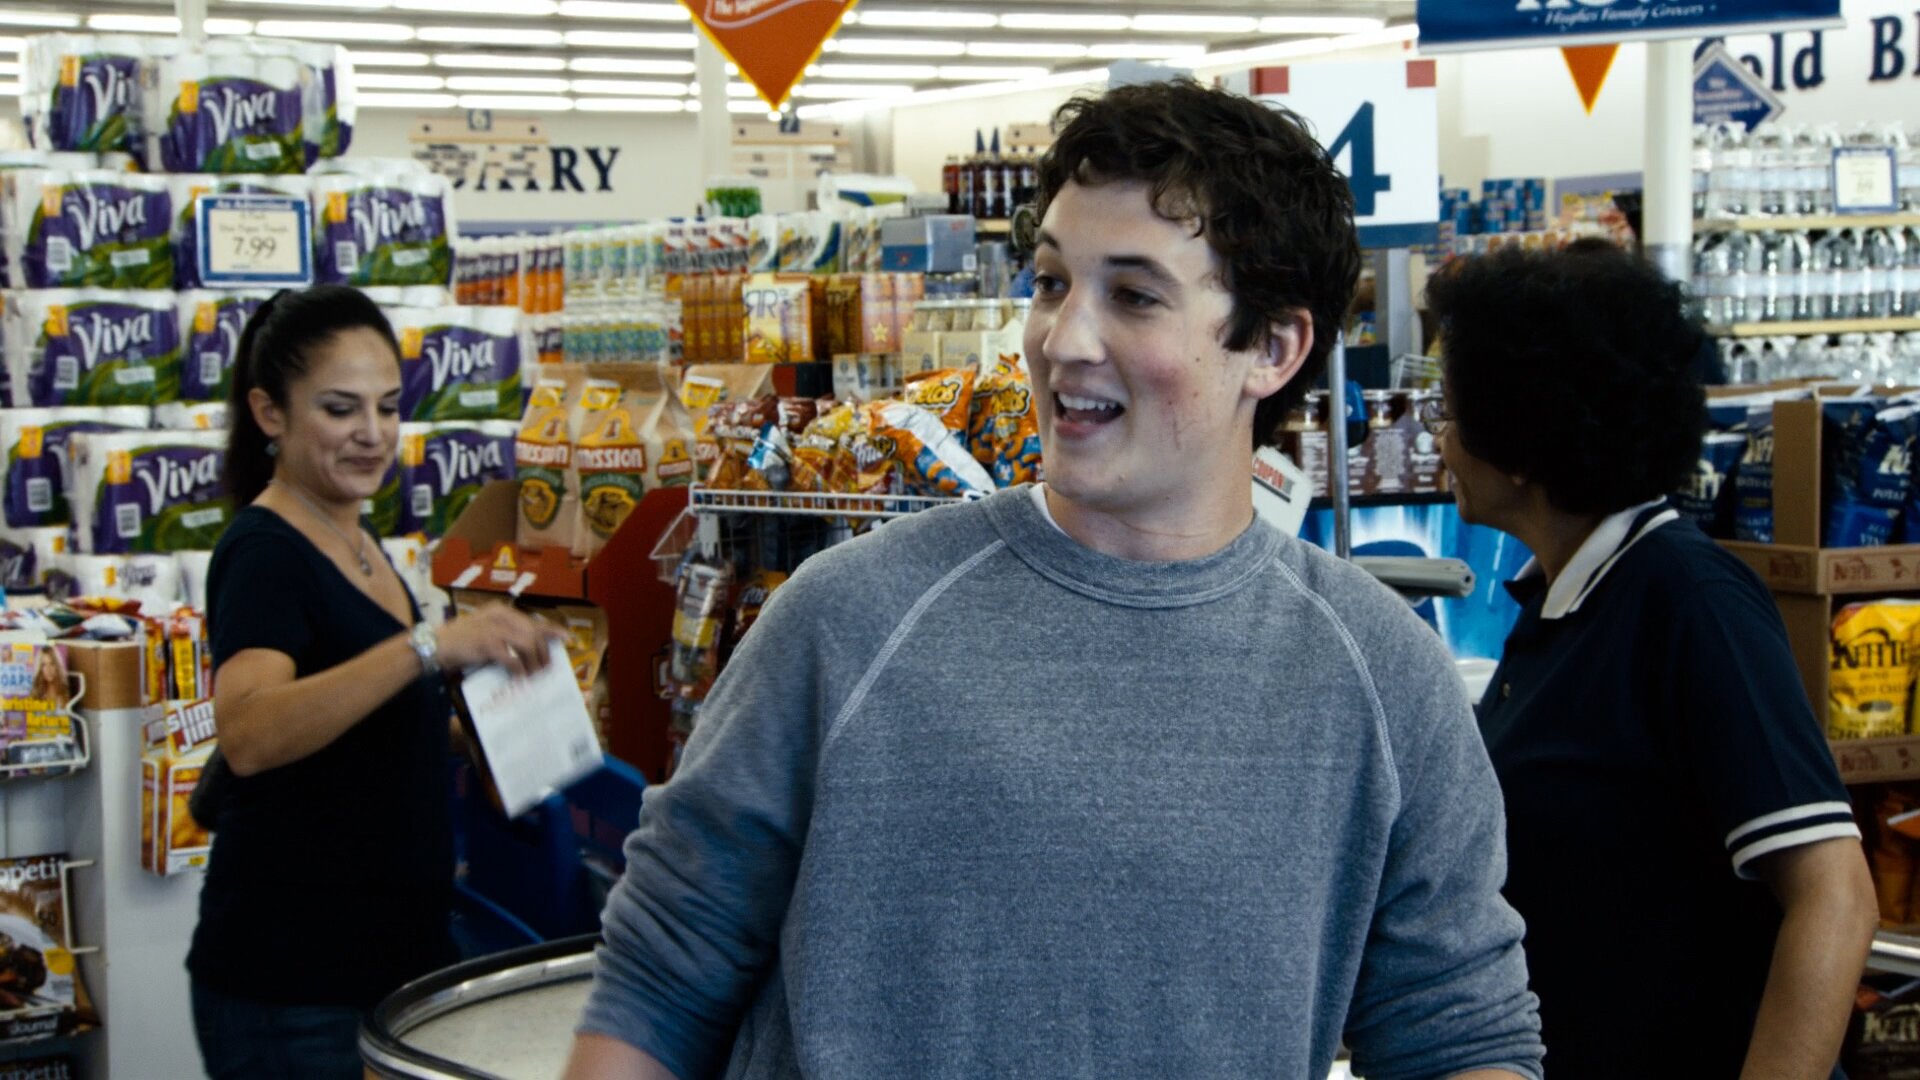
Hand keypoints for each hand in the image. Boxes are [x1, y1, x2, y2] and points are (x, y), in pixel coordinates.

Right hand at [435, 605, 562, 677]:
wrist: (434, 646)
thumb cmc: (461, 642)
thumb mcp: (486, 632)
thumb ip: (506, 636)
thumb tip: (531, 650)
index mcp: (501, 612)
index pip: (533, 620)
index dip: (552, 630)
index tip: (568, 638)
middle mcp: (500, 616)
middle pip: (534, 633)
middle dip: (543, 653)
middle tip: (545, 669)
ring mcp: (493, 629)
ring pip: (527, 644)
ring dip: (533, 663)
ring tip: (532, 676)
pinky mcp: (486, 644)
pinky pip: (511, 657)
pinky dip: (518, 669)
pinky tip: (519, 677)